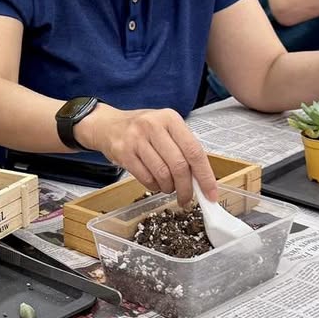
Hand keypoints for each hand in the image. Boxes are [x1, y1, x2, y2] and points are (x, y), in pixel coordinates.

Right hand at [76, 106, 217, 200]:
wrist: (108, 125)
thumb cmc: (142, 129)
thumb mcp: (165, 128)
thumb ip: (183, 148)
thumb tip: (201, 179)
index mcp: (170, 119)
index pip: (194, 151)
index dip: (205, 176)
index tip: (210, 193)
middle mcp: (154, 126)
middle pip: (179, 165)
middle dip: (186, 188)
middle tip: (187, 198)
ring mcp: (137, 139)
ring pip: (163, 174)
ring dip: (169, 188)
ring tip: (169, 188)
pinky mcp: (124, 152)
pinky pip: (146, 178)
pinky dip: (154, 186)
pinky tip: (155, 183)